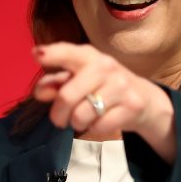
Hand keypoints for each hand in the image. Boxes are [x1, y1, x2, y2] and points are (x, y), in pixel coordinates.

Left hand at [33, 42, 176, 162]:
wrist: (144, 98)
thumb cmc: (102, 87)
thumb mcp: (79, 79)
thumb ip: (56, 83)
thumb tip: (40, 92)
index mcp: (87, 56)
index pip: (68, 53)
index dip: (52, 55)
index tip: (36, 54)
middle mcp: (105, 66)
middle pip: (67, 96)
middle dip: (58, 114)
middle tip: (59, 120)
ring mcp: (120, 85)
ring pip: (81, 115)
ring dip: (77, 123)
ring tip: (83, 119)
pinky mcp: (132, 105)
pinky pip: (99, 126)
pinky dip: (95, 128)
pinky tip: (101, 120)